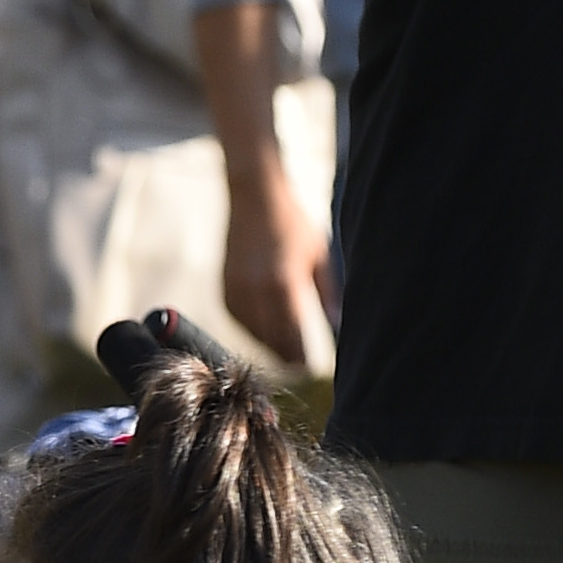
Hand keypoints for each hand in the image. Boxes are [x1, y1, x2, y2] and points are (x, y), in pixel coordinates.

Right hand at [215, 154, 325, 369]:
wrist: (255, 197)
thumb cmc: (293, 223)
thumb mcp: (318, 258)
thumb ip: (326, 295)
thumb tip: (337, 326)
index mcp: (283, 284)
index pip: (292, 334)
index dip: (300, 354)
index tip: (309, 366)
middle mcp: (256, 290)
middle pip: (270, 338)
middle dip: (285, 354)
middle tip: (299, 364)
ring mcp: (236, 288)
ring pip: (251, 331)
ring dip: (267, 343)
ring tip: (284, 350)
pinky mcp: (224, 285)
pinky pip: (237, 318)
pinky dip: (251, 327)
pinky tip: (264, 328)